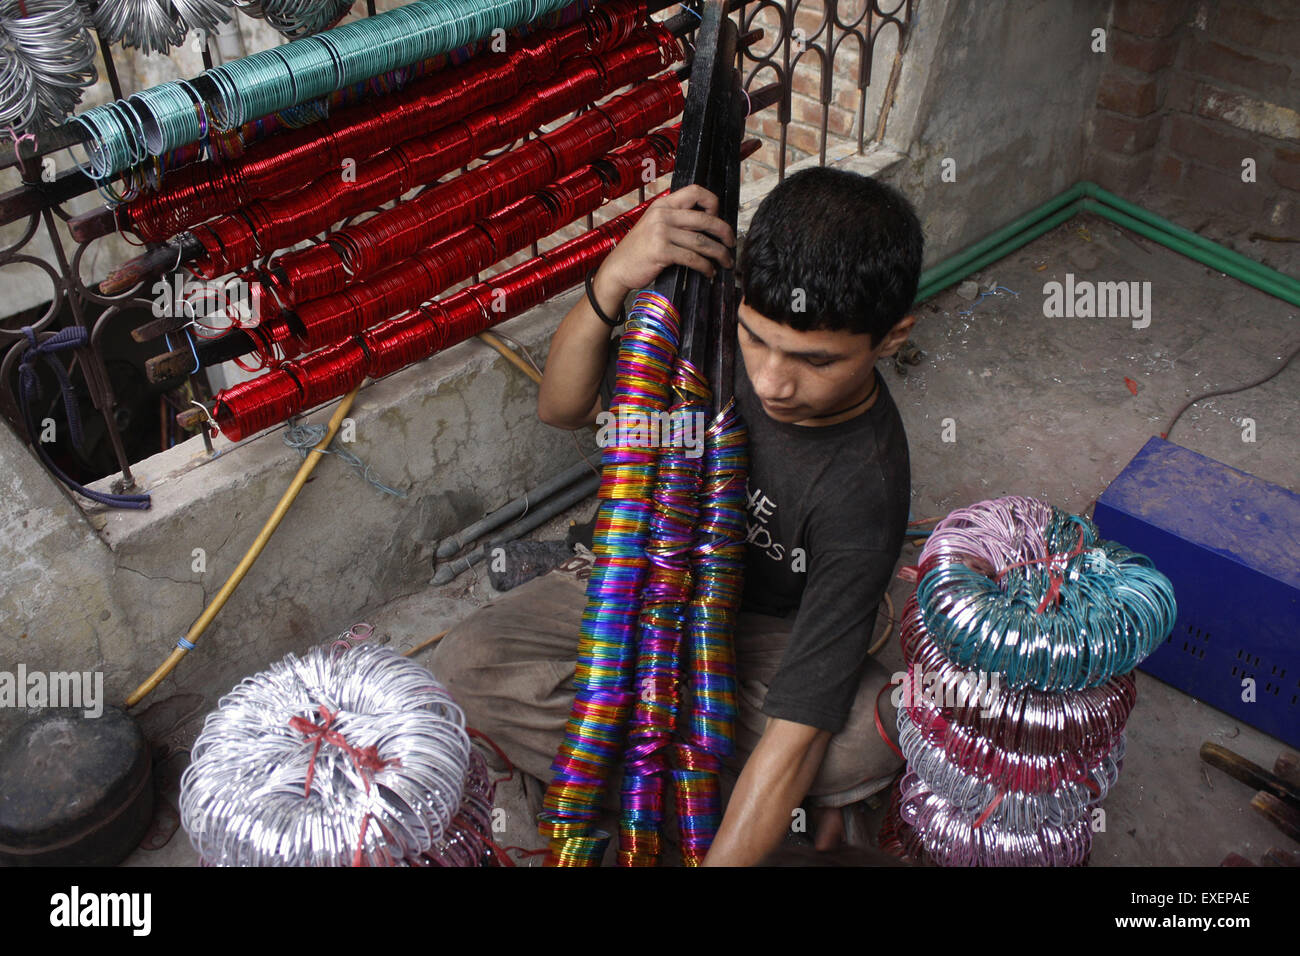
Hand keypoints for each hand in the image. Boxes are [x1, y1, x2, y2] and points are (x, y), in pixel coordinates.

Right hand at [594, 184, 736, 303]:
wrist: (617, 268)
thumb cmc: (639, 251)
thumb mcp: (654, 226)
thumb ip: (675, 220)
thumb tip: (706, 225)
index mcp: (663, 204)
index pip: (696, 191)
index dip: (713, 203)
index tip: (719, 218)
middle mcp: (663, 215)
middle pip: (705, 218)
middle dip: (724, 232)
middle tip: (731, 243)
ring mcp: (661, 232)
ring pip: (702, 241)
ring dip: (719, 254)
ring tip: (726, 262)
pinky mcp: (661, 251)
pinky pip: (693, 258)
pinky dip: (705, 267)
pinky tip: (709, 272)